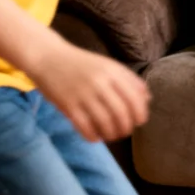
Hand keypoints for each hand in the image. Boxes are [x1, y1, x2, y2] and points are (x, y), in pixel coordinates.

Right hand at [25, 38, 150, 141]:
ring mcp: (83, 94)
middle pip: (121, 113)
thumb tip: (147, 99)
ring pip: (104, 122)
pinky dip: (93, 136)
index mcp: (113, 71)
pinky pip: (85, 127)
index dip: (140, 113)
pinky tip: (95, 137)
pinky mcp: (67, 105)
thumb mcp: (108, 65)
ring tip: (112, 136)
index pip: (134, 98)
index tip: (139, 121)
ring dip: (111, 134)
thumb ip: (129, 80)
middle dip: (126, 127)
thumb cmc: (81, 63)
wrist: (48, 57)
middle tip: (125, 131)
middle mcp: (100, 83)